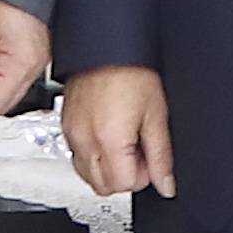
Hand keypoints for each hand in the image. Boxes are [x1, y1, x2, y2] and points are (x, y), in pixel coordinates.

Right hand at [61, 65, 174, 197]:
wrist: (106, 45)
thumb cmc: (132, 71)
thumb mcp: (156, 114)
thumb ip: (161, 156)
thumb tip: (166, 184)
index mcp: (109, 140)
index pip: (124, 185)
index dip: (142, 175)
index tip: (149, 155)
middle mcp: (85, 140)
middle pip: (103, 186)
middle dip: (124, 176)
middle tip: (138, 151)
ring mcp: (72, 133)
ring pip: (87, 175)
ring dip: (107, 169)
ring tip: (123, 143)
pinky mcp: (66, 125)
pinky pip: (77, 157)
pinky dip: (93, 156)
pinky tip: (108, 136)